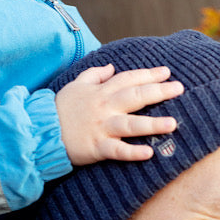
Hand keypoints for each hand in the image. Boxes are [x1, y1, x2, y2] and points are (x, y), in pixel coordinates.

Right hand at [55, 64, 183, 164]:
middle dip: (158, 92)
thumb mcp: (76, 86)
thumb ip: (94, 75)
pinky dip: (132, 152)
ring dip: (152, 124)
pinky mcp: (96, 147)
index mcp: (101, 92)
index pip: (128, 79)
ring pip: (130, 124)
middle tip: (179, 89)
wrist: (40, 131)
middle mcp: (104, 108)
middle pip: (135, 97)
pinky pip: (117, 150)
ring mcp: (101, 128)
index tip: (166, 73)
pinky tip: (149, 153)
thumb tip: (111, 67)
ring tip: (173, 124)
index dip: (148, 75)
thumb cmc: (59, 108)